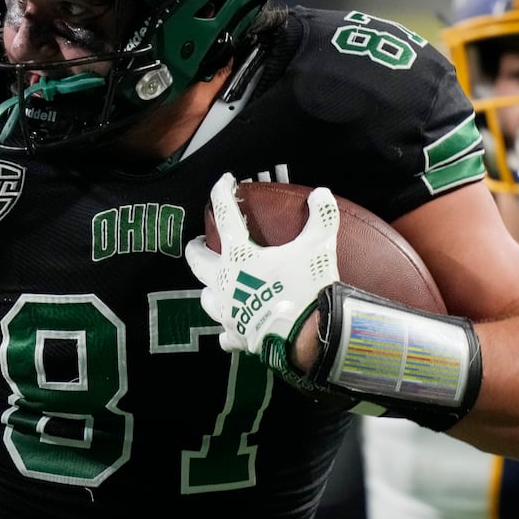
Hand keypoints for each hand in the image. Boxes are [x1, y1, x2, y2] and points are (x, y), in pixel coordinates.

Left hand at [185, 173, 339, 356]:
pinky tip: (232, 329)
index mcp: (238, 256)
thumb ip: (321, 216)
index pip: (225, 216)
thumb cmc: (308, 287)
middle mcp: (225, 282)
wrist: (308, 338)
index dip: (222, 193)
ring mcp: (228, 312)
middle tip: (199, 242)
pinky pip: (226, 334)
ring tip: (216, 283)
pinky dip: (228, 329)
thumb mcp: (319, 246)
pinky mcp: (237, 336)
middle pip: (197, 261)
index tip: (223, 180)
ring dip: (209, 288)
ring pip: (206, 298)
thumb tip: (322, 192)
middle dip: (196, 248)